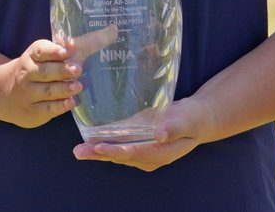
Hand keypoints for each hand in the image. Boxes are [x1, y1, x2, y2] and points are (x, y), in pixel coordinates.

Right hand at [0, 39, 81, 128]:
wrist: (5, 93)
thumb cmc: (33, 71)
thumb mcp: (41, 57)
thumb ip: (58, 50)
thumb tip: (73, 45)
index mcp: (31, 56)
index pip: (41, 51)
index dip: (54, 51)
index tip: (66, 52)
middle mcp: (26, 74)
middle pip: (45, 72)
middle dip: (62, 70)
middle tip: (77, 70)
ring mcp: (27, 94)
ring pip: (47, 91)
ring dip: (64, 89)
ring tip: (78, 86)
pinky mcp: (32, 111)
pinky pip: (47, 108)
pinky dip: (60, 106)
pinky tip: (71, 102)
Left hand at [72, 97, 210, 171]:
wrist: (195, 119)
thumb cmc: (193, 119)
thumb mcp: (188, 121)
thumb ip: (175, 128)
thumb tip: (160, 135)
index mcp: (161, 153)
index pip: (135, 154)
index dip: (117, 151)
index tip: (99, 147)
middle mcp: (149, 156)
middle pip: (121, 156)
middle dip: (99, 154)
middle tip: (79, 151)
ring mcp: (142, 150)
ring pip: (117, 152)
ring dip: (97, 151)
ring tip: (78, 149)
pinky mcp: (138, 142)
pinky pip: (119, 144)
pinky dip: (103, 143)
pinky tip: (88, 139)